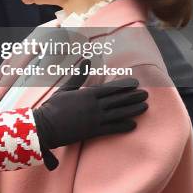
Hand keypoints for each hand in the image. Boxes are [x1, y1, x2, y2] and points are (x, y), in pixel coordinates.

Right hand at [32, 60, 147, 169]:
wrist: (46, 126)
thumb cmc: (53, 106)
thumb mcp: (66, 88)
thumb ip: (79, 75)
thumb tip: (87, 60)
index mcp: (87, 94)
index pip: (111, 89)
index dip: (125, 86)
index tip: (136, 84)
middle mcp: (94, 106)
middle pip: (118, 100)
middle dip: (133, 97)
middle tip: (146, 95)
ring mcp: (95, 119)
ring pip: (119, 114)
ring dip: (133, 110)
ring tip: (145, 107)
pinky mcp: (93, 131)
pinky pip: (112, 128)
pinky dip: (123, 126)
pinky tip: (133, 125)